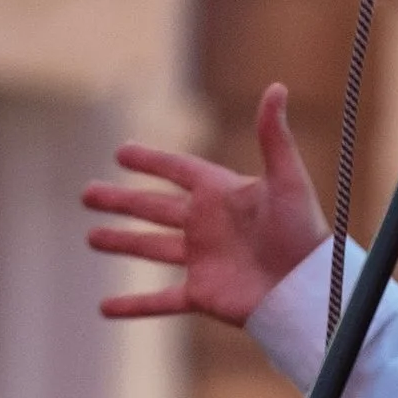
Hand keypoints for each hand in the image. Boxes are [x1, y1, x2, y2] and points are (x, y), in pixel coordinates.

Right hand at [83, 82, 326, 327]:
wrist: (309, 288)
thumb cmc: (305, 232)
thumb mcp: (288, 180)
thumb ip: (273, 136)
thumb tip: (277, 87)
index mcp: (220, 194)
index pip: (177, 171)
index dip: (150, 162)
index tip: (121, 153)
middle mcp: (206, 225)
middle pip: (153, 208)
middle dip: (120, 201)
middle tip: (87, 193)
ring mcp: (202, 260)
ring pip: (150, 248)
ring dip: (121, 242)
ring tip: (91, 237)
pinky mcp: (203, 294)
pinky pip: (161, 300)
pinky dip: (133, 305)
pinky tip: (105, 309)